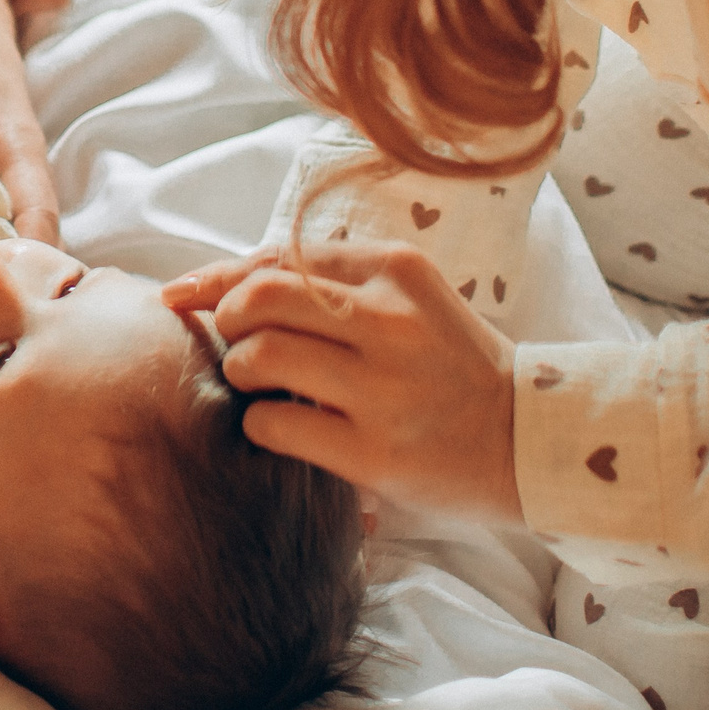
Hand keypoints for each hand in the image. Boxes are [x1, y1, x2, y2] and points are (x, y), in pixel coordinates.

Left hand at [164, 240, 522, 523]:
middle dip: (227, 323)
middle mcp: (389, 320)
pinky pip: (273, 424)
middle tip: (237, 347)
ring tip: (260, 388)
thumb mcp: (408, 301)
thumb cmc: (450, 367)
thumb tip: (222, 285)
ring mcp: (383, 388)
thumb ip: (331, 285)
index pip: (278, 258)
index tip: (180, 295)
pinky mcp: (374, 451)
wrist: (529, 442)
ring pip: (259, 356)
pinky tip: (282, 427)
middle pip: (258, 299)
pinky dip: (260, 424)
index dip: (216, 277)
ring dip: (240, 374)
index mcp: (395, 269)